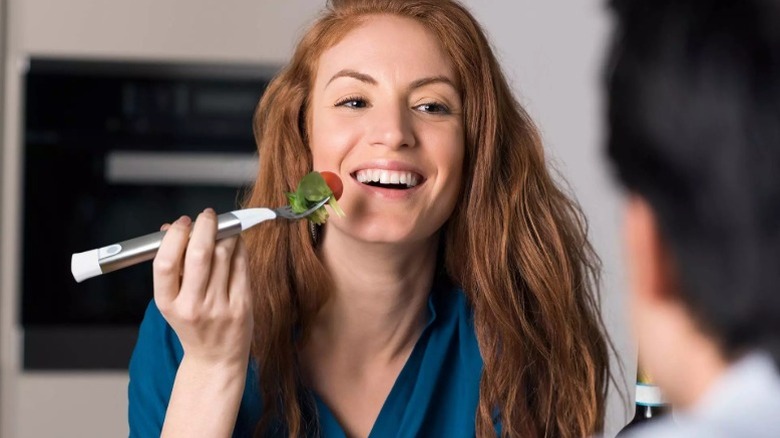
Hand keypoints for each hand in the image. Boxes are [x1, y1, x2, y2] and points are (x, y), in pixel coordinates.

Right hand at [153, 209, 252, 367]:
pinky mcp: (242, 305)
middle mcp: (193, 306)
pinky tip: (235, 243)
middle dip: (205, 226)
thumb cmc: (192, 323)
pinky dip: (239, 247)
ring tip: (222, 230)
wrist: (216, 359)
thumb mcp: (172, 300)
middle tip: (208, 216)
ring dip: (224, 234)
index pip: (165, 263)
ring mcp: (219, 307)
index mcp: (168, 303)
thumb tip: (169, 228)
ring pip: (224, 254)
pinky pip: (241, 265)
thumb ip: (172, 266)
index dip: (175, 236)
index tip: (182, 223)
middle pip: (199, 254)